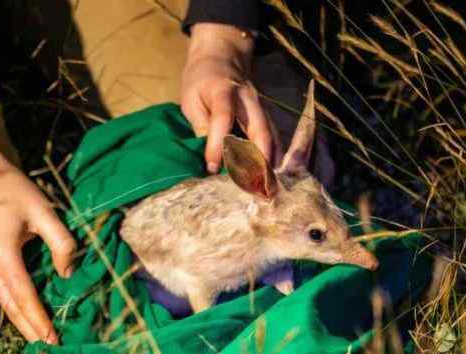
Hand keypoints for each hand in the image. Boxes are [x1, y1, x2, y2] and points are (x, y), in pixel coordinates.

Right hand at [0, 123, 75, 343]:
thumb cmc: (12, 191)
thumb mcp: (43, 211)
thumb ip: (60, 241)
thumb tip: (69, 272)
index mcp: (3, 256)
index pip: (24, 296)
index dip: (39, 318)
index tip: (54, 338)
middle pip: (11, 307)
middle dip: (31, 330)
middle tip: (52, 350)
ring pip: (5, 303)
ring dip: (24, 323)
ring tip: (43, 341)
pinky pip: (3, 292)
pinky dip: (17, 308)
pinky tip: (30, 316)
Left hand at [181, 23, 274, 172]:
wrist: (223, 55)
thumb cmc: (202, 80)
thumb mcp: (191, 99)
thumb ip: (201, 126)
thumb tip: (209, 157)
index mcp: (223, 91)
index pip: (223, 119)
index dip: (218, 144)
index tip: (212, 168)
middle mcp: (248, 100)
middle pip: (259, 130)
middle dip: (258, 160)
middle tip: (256, 187)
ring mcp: (261, 107)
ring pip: (270, 136)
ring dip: (270, 162)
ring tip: (268, 187)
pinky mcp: (265, 115)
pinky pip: (274, 138)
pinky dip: (274, 157)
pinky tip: (273, 175)